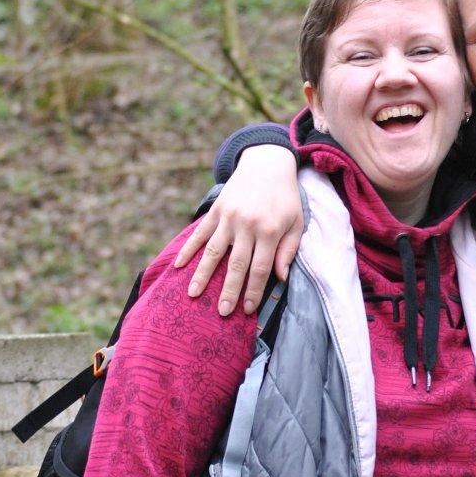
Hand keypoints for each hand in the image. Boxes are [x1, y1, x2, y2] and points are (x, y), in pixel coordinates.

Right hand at [174, 147, 303, 315]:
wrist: (266, 164)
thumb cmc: (285, 198)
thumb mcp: (296, 222)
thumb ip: (288, 250)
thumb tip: (281, 278)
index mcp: (270, 230)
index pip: (261, 268)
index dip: (254, 291)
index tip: (248, 309)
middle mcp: (248, 225)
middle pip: (236, 265)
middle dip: (229, 291)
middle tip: (222, 312)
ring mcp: (229, 217)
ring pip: (214, 252)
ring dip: (202, 275)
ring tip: (193, 295)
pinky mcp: (216, 210)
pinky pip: (200, 233)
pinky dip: (189, 249)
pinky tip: (180, 266)